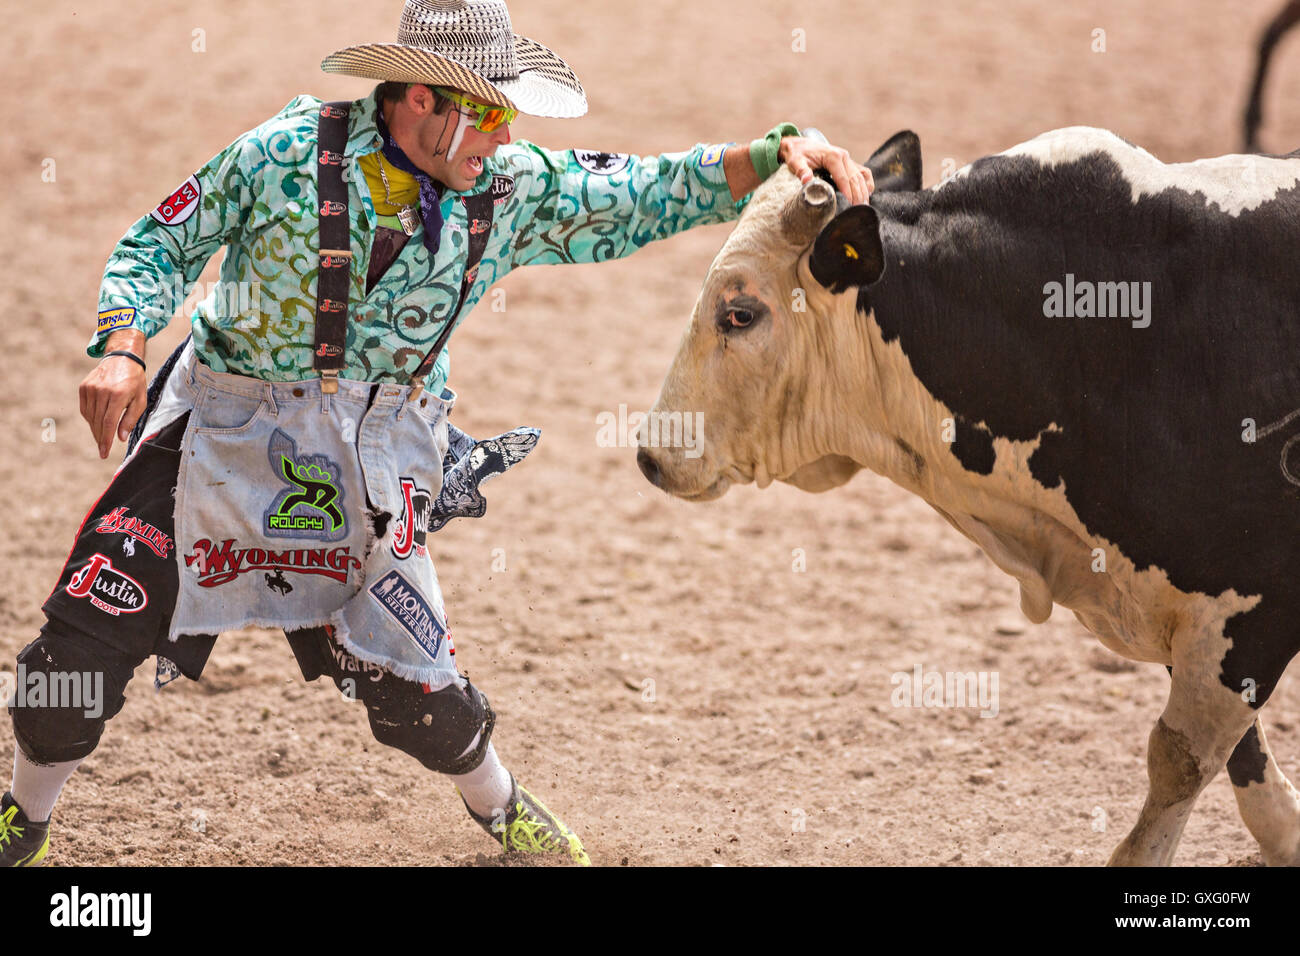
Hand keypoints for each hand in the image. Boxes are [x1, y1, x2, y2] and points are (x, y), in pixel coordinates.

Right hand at [80, 344, 147, 459]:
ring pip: (90, 417)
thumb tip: (120, 437)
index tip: (103, 453)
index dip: (105, 440)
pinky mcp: (84, 387)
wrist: (122, 359)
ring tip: (102, 436)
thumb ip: (130, 419)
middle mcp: (101, 391)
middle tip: (102, 450)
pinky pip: (85, 409)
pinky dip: (91, 418)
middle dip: (100, 438)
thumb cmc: (135, 382)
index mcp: (117, 395)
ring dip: (95, 429)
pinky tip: (98, 422)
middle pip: (97, 422)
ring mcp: (90, 388)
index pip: (108, 423)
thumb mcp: (140, 400)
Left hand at [779, 137, 874, 204]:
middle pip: (855, 178)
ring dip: (864, 191)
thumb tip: (806, 179)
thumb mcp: (796, 162)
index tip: (850, 205)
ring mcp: (847, 159)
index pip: (843, 178)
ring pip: (861, 176)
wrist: (800, 146)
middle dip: (858, 195)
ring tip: (864, 206)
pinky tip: (867, 194)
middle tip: (859, 210)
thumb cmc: (798, 154)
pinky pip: (862, 172)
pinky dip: (866, 183)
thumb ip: (801, 171)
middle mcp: (843, 156)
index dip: (848, 192)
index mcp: (833, 156)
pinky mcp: (848, 163)